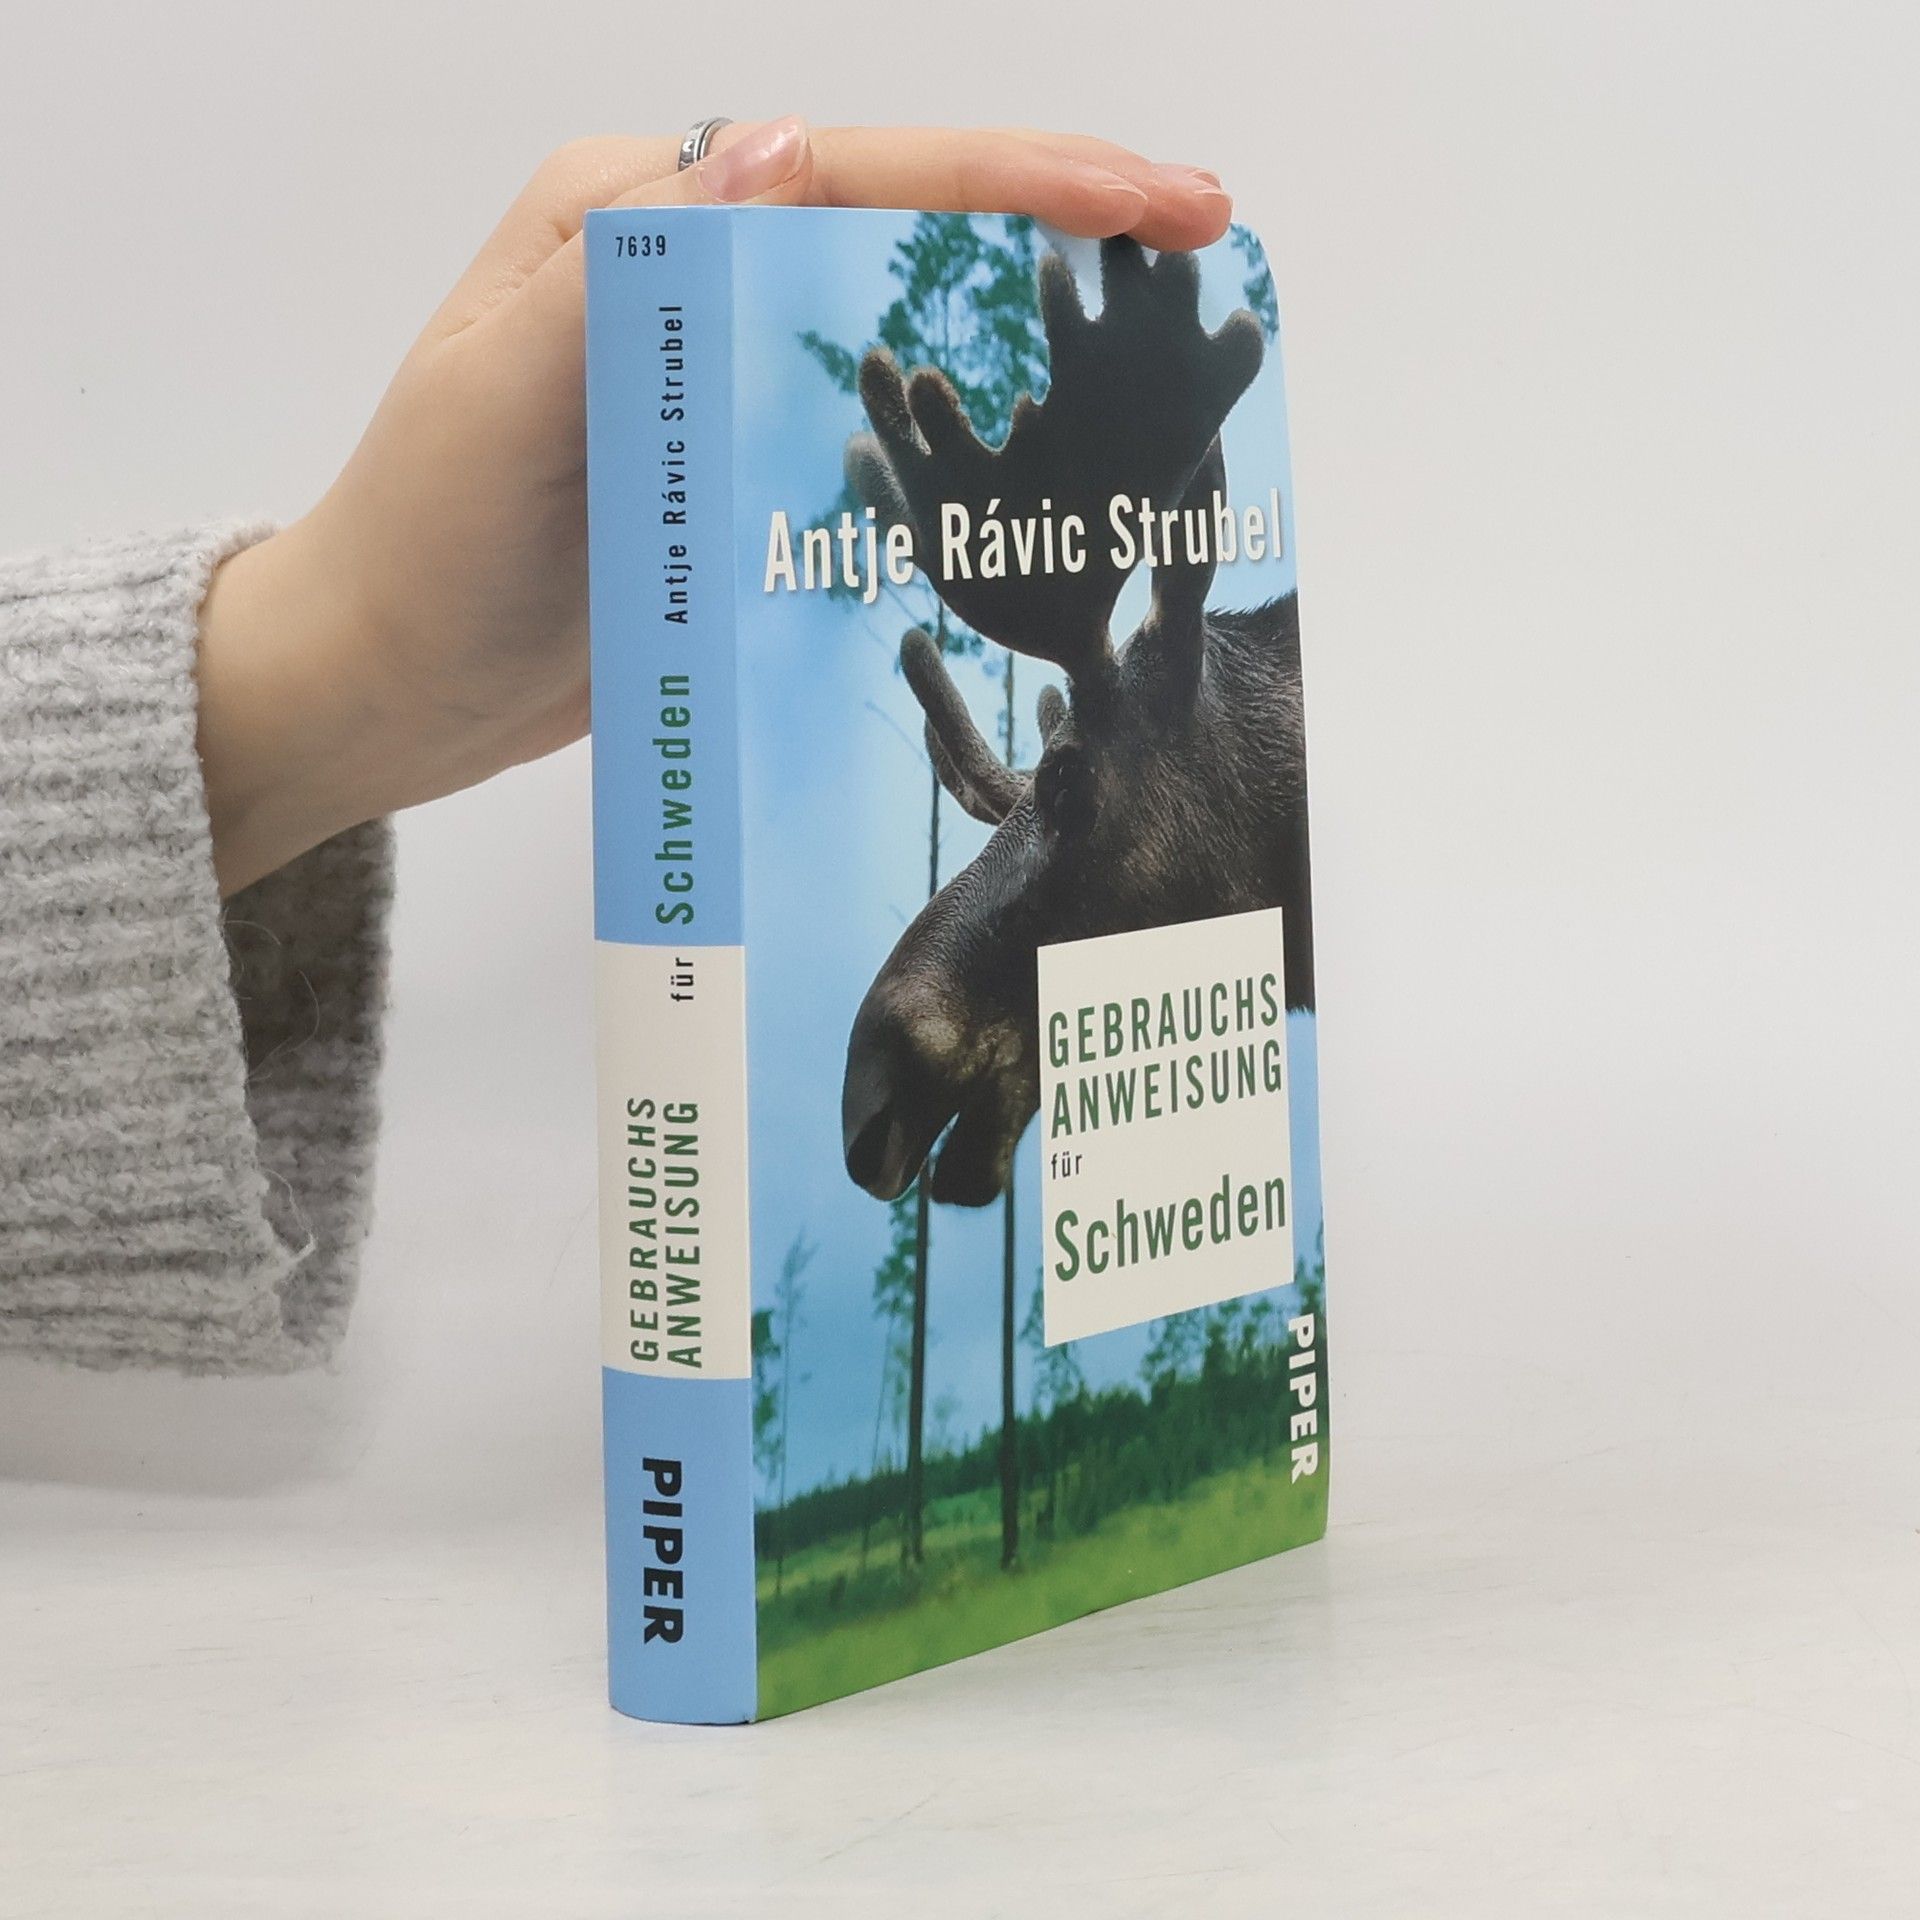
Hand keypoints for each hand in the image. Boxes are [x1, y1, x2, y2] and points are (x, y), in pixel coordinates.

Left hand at [194, 119, 1235, 892]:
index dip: (1019, 176)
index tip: (1156, 199)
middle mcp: (695, 277)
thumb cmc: (422, 541)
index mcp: (638, 216)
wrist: (387, 682)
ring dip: (1039, 322)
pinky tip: (1058, 459)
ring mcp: (725, 377)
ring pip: (910, 324)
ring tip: (1172, 334)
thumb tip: (782, 145)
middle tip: (1208, 239)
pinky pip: (880, 434)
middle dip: (1061, 224)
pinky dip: (979, 434)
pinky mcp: (743, 472)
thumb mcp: (501, 389)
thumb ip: (632, 267)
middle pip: (906, 228)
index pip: (856, 170)